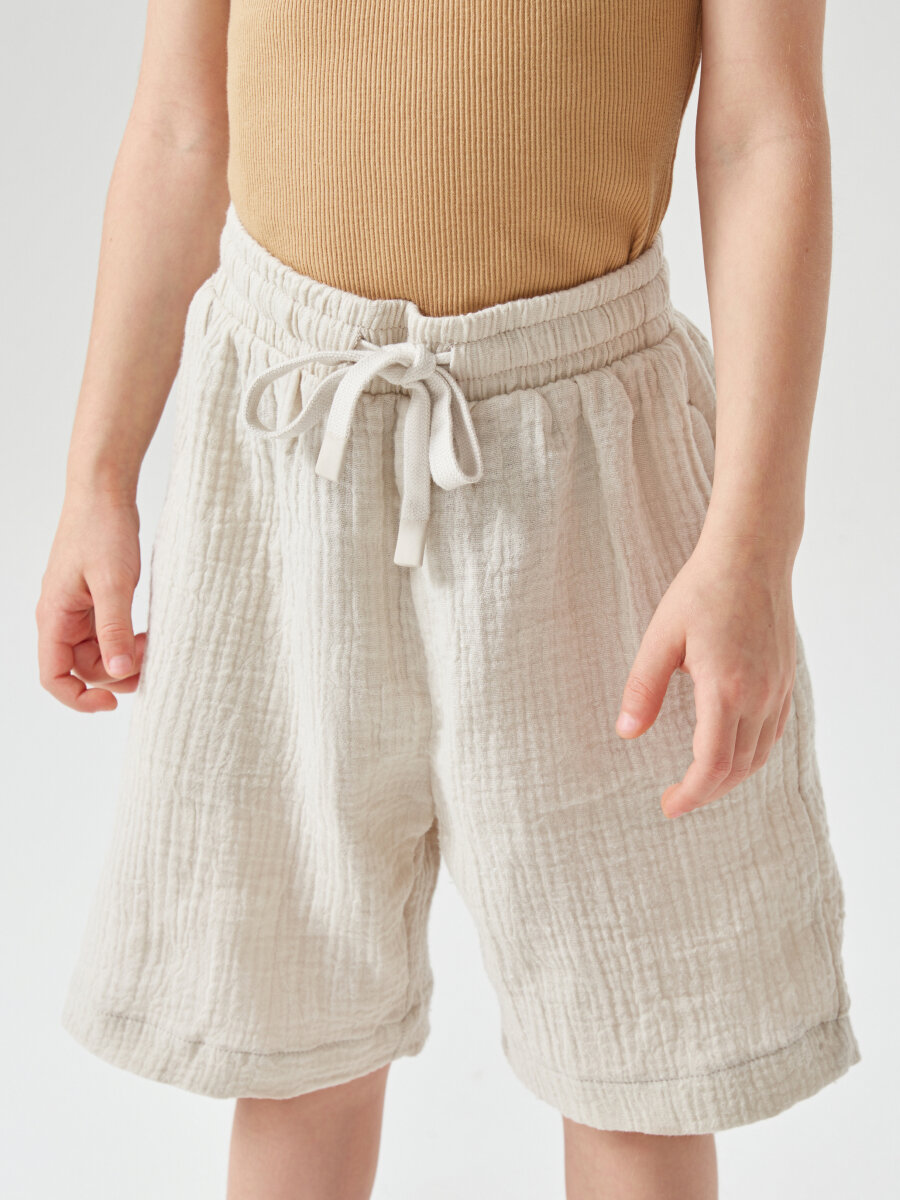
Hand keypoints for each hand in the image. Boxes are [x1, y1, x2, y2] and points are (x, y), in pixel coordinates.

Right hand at [36, 488, 145, 711]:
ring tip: (151, 640)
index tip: (112, 701)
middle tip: (148, 655)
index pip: (53, 676)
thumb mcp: (113, 582)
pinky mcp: (96, 600)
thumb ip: (113, 628)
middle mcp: (61, 618)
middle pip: (84, 668)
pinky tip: (147, 631)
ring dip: (125, 655)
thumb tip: (115, 672)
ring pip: (100, 653)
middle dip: (116, 672)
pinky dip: (128, 638)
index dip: (78, 698)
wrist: (104, 492)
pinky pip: (109, 633)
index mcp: (54, 617)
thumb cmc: (102, 530)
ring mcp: (78, 609)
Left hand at [615, 531, 797, 817]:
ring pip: (759, 754)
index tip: (668, 804)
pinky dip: (751, 754)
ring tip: (699, 782)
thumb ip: (643, 689)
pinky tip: (731, 751)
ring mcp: (778, 688)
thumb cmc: (701, 591)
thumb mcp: (661, 638)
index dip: (691, 793)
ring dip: (730, 777)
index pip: (712, 764)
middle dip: (706, 791)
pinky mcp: (786, 678)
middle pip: (738, 768)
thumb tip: (625, 732)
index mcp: (726, 689)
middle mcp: (759, 695)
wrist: (751, 554)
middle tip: (675, 799)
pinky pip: (773, 732)